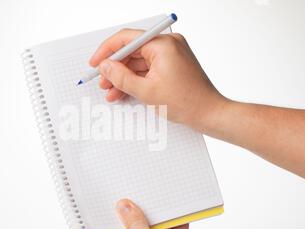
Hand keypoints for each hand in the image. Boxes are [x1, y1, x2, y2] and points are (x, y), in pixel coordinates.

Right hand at [89, 29, 227, 130]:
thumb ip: (121, 77)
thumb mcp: (146, 92)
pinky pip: (148, 68)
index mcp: (163, 44)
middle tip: (103, 82)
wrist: (209, 113)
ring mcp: (171, 54)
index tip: (95, 63)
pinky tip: (125, 91)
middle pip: (132, 50)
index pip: (127, 38)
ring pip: (139, 61)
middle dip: (116, 68)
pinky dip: (137, 79)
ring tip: (112, 91)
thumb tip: (105, 66)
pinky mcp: (172, 64)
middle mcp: (168, 44)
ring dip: (124, 76)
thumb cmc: (186, 102)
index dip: (107, 51)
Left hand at [106, 199, 188, 228]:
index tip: (126, 194)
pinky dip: (181, 226)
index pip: (119, 225)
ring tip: (168, 198)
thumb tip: (124, 206)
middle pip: (141, 225)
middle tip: (150, 192)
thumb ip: (135, 222)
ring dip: (166, 217)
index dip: (123, 209)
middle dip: (147, 210)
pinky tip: (183, 213)